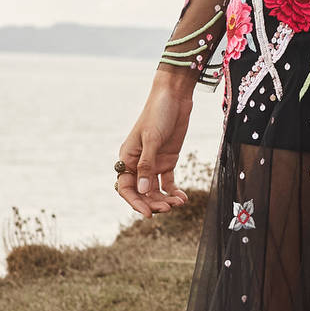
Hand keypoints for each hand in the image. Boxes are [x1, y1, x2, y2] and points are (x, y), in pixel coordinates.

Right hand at [114, 67, 195, 216]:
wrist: (174, 97)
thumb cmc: (158, 113)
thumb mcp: (152, 139)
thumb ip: (148, 165)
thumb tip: (143, 190)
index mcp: (127, 157)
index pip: (126, 187)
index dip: (135, 202)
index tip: (148, 213)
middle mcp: (138, 163)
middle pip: (142, 192)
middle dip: (153, 203)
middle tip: (168, 208)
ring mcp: (154, 163)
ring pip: (155, 190)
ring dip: (165, 199)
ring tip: (178, 203)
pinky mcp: (168, 160)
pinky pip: (168, 182)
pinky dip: (174, 191)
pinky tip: (183, 197)